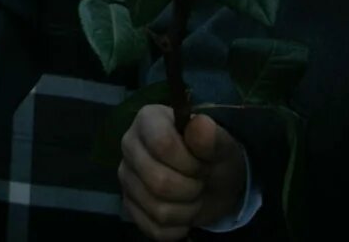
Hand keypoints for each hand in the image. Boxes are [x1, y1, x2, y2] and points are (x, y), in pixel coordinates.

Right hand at [118, 106, 248, 240]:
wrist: (214, 182)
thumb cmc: (214, 156)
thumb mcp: (222, 145)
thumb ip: (211, 136)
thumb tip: (201, 124)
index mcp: (148, 120)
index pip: (162, 144)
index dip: (189, 162)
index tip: (203, 163)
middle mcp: (129, 145)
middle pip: (158, 181)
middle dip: (191, 188)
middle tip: (201, 180)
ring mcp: (126, 177)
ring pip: (158, 209)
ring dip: (188, 210)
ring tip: (194, 195)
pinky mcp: (129, 205)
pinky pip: (154, 229)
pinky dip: (178, 227)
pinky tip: (184, 211)